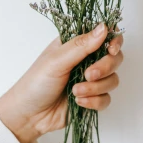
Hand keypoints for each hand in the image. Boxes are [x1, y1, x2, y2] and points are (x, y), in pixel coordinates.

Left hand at [0, 22, 123, 142]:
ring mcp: (90, 79)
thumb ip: (81, 45)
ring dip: (96, 87)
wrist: (29, 116)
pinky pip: (107, 98)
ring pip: (112, 79)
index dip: (113, 40)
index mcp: (76, 44)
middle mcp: (86, 59)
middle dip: (105, 67)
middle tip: (88, 75)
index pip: (104, 35)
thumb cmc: (36, 82)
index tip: (110, 49)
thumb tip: (104, 27)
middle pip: (114, 57)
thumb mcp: (57, 60)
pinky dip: (94, 101)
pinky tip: (78, 102)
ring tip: (75, 92)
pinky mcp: (92, 98)